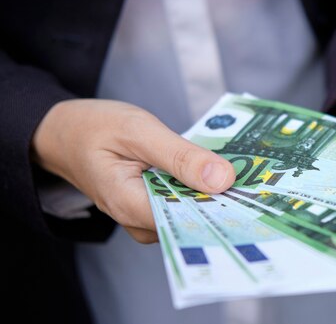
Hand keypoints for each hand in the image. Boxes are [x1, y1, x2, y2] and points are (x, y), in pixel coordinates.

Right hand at [31, 99, 235, 242]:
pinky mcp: (151, 204)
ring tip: (246, 175)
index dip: (221, 209)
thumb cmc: (94, 127)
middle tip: (259, 182)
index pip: (187, 221)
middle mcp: (137, 219)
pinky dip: (199, 187)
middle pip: (191, 219)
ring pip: (190, 211)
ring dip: (214, 193)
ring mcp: (144, 215)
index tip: (254, 197)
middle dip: (223, 201)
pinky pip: (182, 201)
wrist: (64, 131)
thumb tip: (224, 180)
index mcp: (129, 204)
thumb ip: (181, 156)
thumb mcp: (139, 131)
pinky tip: (218, 171)